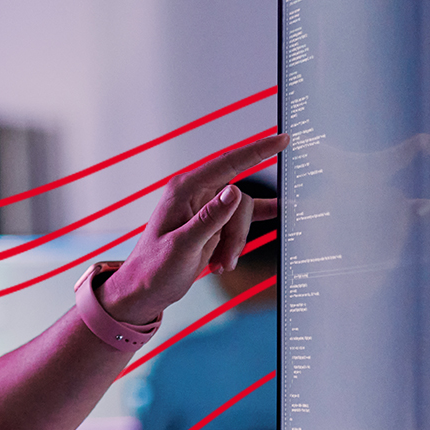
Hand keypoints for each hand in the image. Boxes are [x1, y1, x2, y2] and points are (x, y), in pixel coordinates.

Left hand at [101, 133, 286, 322]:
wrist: (145, 290)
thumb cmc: (155, 268)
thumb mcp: (182, 246)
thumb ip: (209, 218)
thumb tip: (234, 191)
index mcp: (185, 190)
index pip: (228, 164)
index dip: (258, 151)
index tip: (283, 140)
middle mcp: (196, 195)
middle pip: (239, 199)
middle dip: (238, 232)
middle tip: (226, 259)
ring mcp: (205, 209)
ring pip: (241, 216)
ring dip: (235, 243)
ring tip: (220, 264)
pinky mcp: (212, 225)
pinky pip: (239, 222)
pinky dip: (241, 239)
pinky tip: (267, 224)